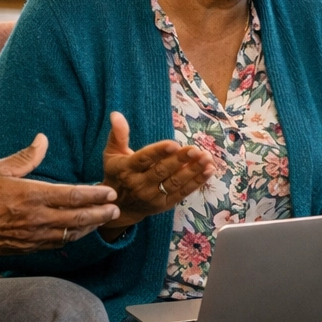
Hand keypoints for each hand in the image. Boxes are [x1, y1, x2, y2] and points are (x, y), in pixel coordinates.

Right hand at [0, 134, 119, 256]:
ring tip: (104, 219)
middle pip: (79, 217)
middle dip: (101, 213)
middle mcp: (37, 218)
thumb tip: (43, 140)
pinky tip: (80, 232)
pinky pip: (58, 243)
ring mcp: (34, 235)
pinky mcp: (29, 247)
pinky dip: (73, 237)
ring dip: (91, 226)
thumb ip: (25, 157)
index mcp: (32, 195)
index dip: (95, 195)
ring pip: (71, 232)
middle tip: (116, 208)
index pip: (73, 196)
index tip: (109, 191)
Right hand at [102, 112, 216, 232]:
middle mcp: (139, 184)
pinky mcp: (165, 204)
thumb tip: (116, 114)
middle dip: (179, 160)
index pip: (143, 159)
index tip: (173, 144)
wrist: (119, 207)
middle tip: (194, 149)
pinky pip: (183, 192)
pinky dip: (197, 182)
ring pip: (175, 182)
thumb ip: (118, 134)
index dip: (158, 152)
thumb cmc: (117, 174)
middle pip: (161, 171)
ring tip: (206, 158)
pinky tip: (209, 170)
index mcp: (126, 169)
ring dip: (193, 170)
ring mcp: (153, 196)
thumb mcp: (112, 153)